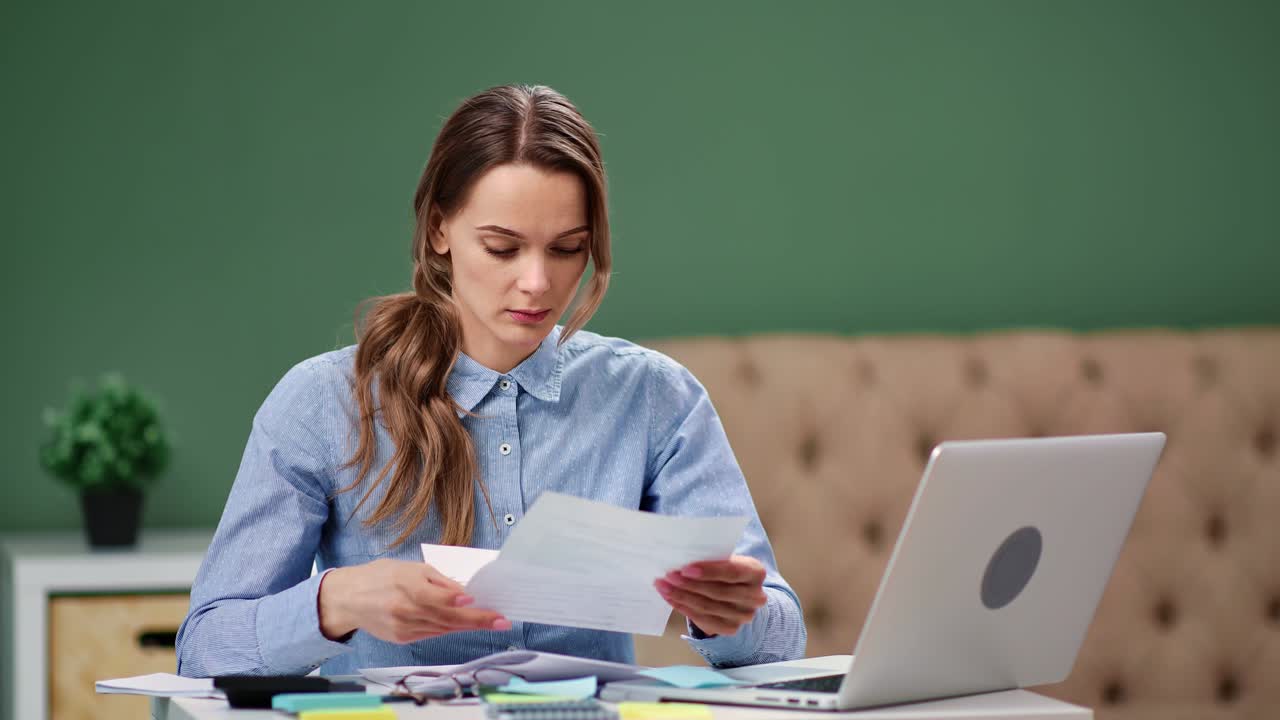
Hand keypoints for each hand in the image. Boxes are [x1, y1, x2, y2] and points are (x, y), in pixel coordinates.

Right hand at [318, 558, 510, 643]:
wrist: (348, 599)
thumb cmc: (380, 577)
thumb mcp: (409, 568)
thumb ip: (438, 581)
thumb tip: (464, 591)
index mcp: (405, 586)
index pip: (435, 596)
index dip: (455, 599)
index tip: (475, 598)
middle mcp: (404, 610)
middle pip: (446, 616)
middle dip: (477, 619)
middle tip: (502, 620)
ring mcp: (403, 627)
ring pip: (443, 628)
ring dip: (468, 625)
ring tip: (492, 621)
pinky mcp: (402, 639)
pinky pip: (432, 634)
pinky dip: (449, 628)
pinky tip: (464, 623)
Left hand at [653, 555, 766, 637]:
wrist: (740, 592)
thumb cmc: (726, 570)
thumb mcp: (726, 559)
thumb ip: (711, 559)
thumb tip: (679, 559)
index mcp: (756, 573)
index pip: (732, 572)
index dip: (708, 571)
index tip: (686, 569)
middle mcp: (755, 597)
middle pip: (717, 592)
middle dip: (689, 585)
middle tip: (668, 576)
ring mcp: (744, 615)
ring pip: (707, 607)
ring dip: (681, 596)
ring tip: (663, 587)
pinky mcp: (731, 628)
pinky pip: (703, 619)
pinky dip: (683, 608)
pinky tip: (671, 598)